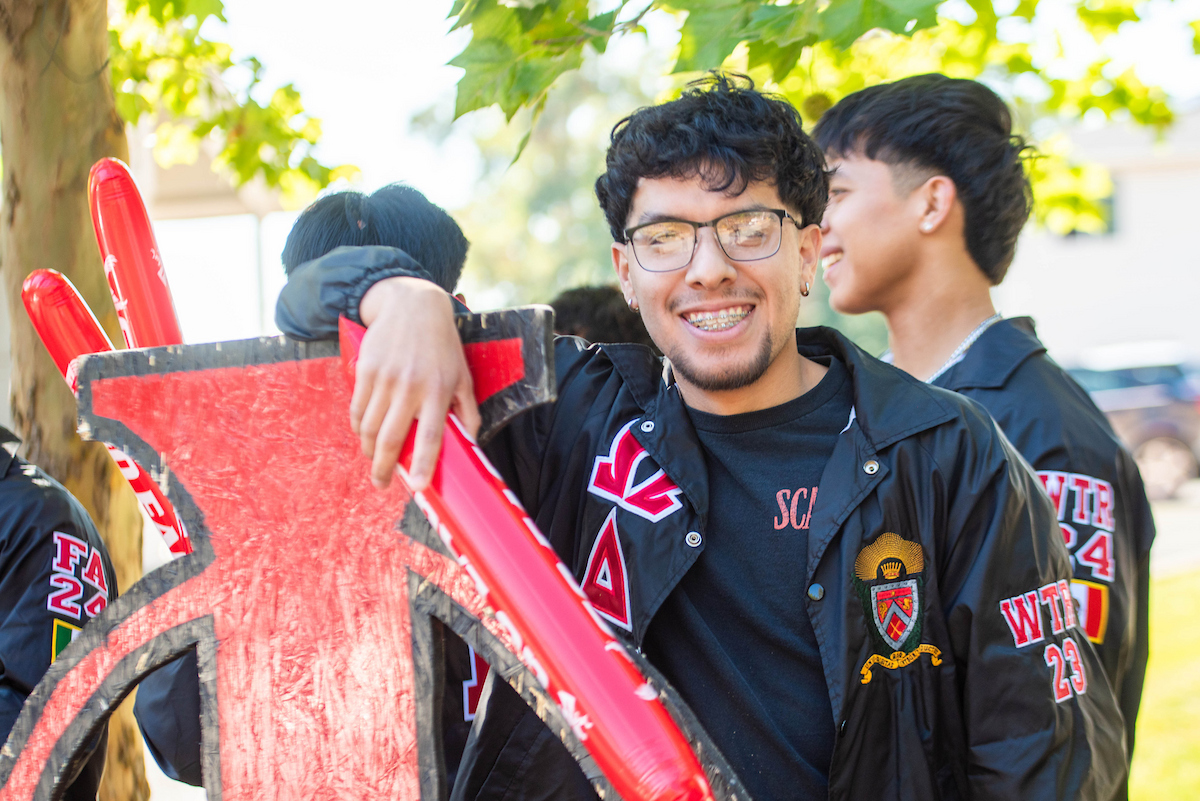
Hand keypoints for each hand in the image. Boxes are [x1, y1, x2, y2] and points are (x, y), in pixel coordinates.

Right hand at [350, 277, 480, 489]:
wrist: (412, 305)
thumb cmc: (442, 345)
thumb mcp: (462, 374)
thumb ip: (468, 410)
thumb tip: (472, 442)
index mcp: (438, 391)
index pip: (430, 437)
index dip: (423, 465)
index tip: (418, 487)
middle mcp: (411, 387)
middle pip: (392, 439)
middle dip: (384, 468)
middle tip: (382, 484)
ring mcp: (385, 379)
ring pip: (370, 427)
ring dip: (369, 450)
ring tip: (374, 459)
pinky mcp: (366, 370)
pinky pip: (358, 409)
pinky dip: (359, 427)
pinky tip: (364, 434)